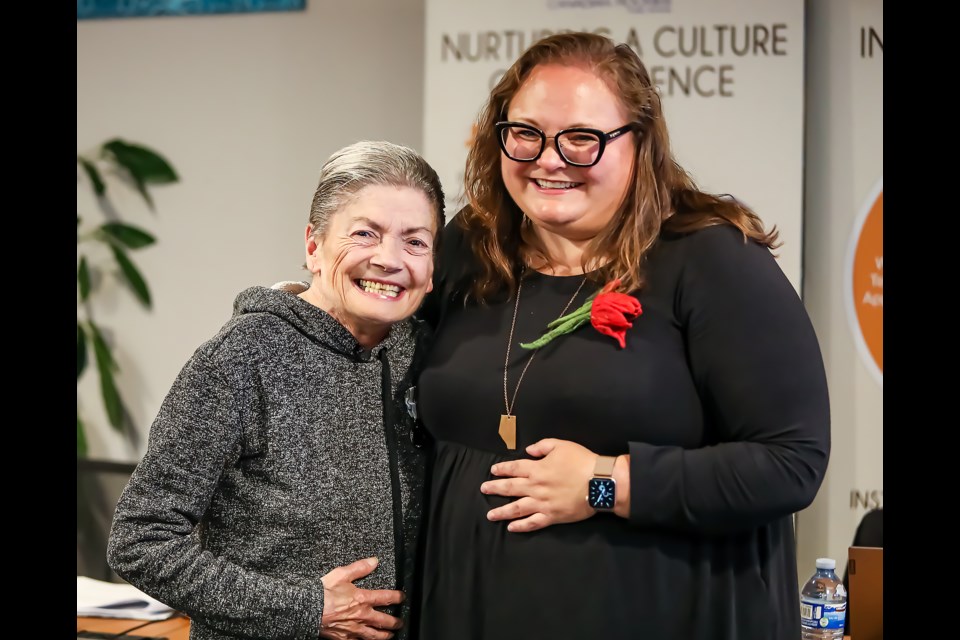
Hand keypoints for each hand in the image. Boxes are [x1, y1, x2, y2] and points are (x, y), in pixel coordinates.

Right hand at [319, 557, 403, 639]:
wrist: (307, 609)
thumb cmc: (323, 592)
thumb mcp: (341, 574)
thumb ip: (360, 567)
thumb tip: (374, 561)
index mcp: (362, 599)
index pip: (386, 598)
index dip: (397, 597)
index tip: (402, 598)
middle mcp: (361, 616)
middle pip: (384, 621)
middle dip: (395, 622)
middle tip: (400, 622)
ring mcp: (353, 629)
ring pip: (374, 635)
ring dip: (384, 636)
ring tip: (390, 636)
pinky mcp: (343, 637)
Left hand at [480, 438, 595, 532]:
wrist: (599, 482)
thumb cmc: (581, 461)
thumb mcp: (561, 445)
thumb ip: (542, 446)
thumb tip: (528, 450)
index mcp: (537, 469)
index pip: (514, 468)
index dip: (502, 469)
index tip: (493, 471)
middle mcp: (536, 487)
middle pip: (510, 488)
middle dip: (495, 488)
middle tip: (483, 490)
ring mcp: (542, 503)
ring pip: (517, 508)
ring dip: (502, 511)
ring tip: (490, 515)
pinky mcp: (552, 516)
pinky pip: (533, 523)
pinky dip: (521, 526)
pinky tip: (511, 528)